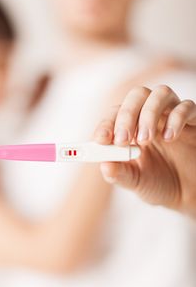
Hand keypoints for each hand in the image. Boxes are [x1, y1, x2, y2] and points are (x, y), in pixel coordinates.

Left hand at [95, 85, 195, 215]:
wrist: (189, 194)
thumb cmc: (158, 183)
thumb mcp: (135, 182)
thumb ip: (119, 174)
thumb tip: (104, 165)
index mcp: (131, 127)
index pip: (115, 113)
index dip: (106, 123)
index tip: (101, 139)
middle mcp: (151, 117)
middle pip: (137, 95)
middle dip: (126, 115)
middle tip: (122, 140)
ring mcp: (172, 116)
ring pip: (160, 93)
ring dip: (149, 113)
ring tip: (145, 140)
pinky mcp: (194, 123)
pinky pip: (187, 107)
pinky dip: (176, 119)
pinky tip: (169, 138)